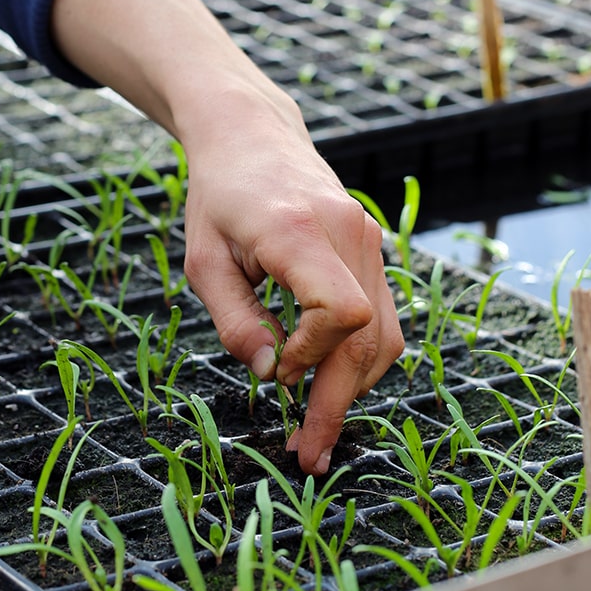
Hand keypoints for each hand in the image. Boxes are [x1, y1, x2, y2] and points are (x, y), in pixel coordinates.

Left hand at [180, 85, 403, 475]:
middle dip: (338, 402)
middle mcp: (349, 233)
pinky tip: (330, 376)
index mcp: (300, 232)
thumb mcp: (204, 263)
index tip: (274, 369)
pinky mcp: (371, 247)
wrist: (251, 136)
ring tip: (318, 420)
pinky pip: (382, 314)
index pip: (342, 313)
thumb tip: (270, 375)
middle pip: (369, 337)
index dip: (311, 357)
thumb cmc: (217, 198)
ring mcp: (368, 238)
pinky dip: (361, 355)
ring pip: (386, 334)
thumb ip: (235, 323)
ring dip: (355, 385)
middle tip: (309, 453)